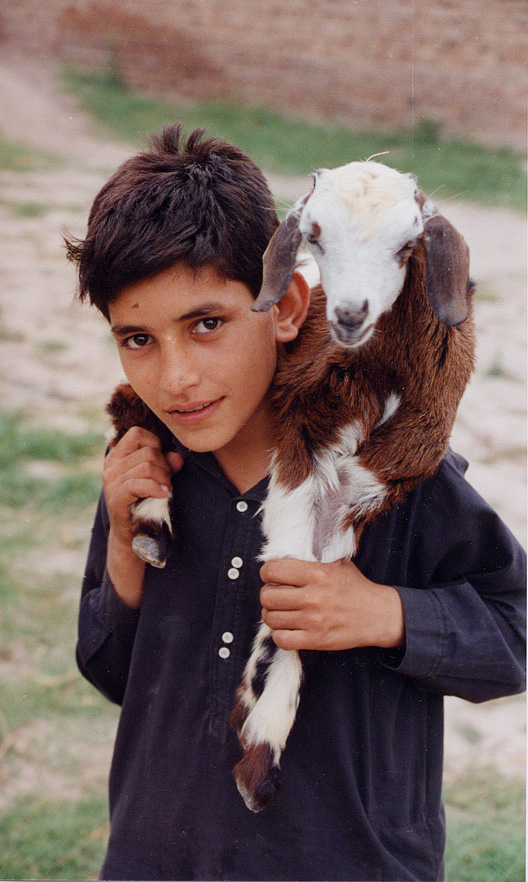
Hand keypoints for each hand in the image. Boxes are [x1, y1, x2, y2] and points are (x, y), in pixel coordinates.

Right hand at [103, 426, 182, 606]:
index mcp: (117, 457)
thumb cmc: (147, 504)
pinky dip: (155, 487)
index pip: (138, 434)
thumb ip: (167, 465)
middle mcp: (111, 466)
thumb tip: (177, 458)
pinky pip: (138, 483)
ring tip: (163, 491)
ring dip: (163, 478)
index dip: (155, 445)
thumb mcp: (158, 480)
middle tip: (165, 483)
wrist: (134, 537)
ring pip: (147, 465)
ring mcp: (111, 482)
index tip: (162, 464)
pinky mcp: (116, 498)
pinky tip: (162, 494)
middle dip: (164, 467)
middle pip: (148, 451)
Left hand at [260, 558, 404, 651]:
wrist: (377, 615)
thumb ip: (311, 558)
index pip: (273, 570)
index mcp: (317, 574)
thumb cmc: (354, 587)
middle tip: (276, 595)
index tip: (272, 576)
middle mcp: (313, 597)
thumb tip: (283, 552)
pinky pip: (282, 640)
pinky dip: (280, 634)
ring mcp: (314, 621)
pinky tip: (288, 628)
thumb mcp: (336, 563)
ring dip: (272, 615)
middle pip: (267, 596)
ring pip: (271, 618)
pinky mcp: (316, 640)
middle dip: (268, 594)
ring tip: (281, 612)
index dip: (267, 573)